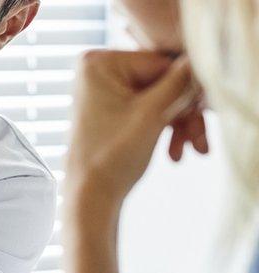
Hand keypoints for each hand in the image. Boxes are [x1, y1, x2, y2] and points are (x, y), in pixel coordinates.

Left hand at [64, 50, 198, 209]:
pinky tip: (176, 153)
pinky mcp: (112, 107)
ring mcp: (104, 88)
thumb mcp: (154, 114)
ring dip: (180, 124)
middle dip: (183, 113)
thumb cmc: (112, 156)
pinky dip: (165, 127)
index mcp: (99, 62)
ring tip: (193, 151)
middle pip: (162, 81)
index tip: (199, 113)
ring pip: (160, 98)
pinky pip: (149, 108)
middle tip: (200, 142)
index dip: (184, 89)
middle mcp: (98, 69)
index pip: (162, 62)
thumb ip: (181, 82)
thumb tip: (201, 56)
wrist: (90, 196)